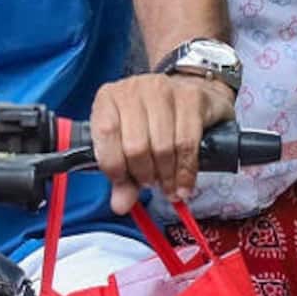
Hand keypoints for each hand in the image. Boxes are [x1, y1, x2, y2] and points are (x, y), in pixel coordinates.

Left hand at [89, 73, 235, 213]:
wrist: (188, 93)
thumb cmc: (151, 121)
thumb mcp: (126, 145)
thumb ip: (121, 176)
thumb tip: (120, 205)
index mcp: (109, 99)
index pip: (106, 134)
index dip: (116, 167)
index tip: (126, 184)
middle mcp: (134, 89)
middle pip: (136, 145)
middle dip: (145, 175)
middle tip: (151, 184)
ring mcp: (164, 89)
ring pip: (163, 146)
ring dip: (166, 176)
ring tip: (168, 186)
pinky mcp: (191, 98)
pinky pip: (187, 143)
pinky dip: (186, 171)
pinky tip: (184, 184)